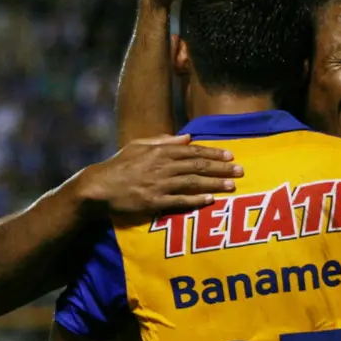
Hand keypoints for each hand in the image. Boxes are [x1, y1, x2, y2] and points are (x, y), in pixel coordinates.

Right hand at [75, 134, 240, 215]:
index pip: (193, 151)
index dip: (214, 152)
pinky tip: (210, 200)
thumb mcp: (139, 145)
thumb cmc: (119, 166)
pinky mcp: (154, 202)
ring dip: (215, 183)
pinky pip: (179, 201)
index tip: (231, 155)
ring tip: (232, 186)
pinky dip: (196, 200)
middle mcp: (162, 166)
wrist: (99, 187)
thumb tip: (188, 137)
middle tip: (240, 171)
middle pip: (198, 165)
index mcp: (160, 151)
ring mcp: (159, 185)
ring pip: (193, 182)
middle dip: (221, 168)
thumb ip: (164, 141)